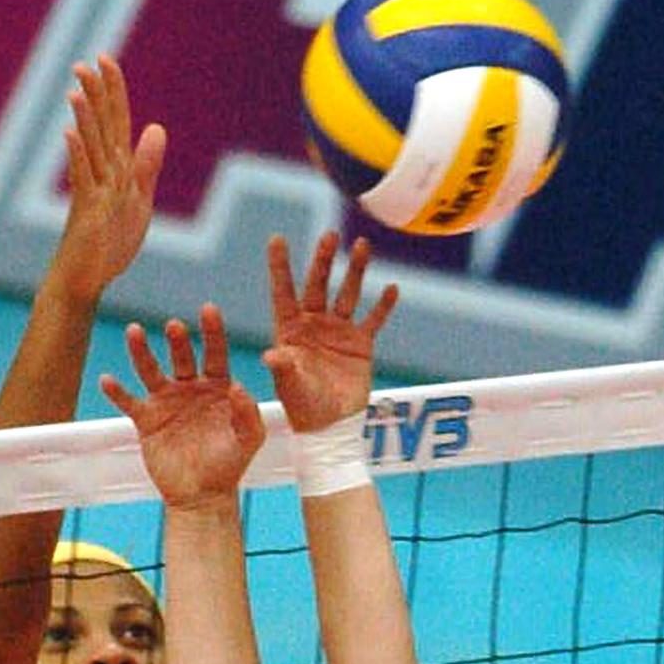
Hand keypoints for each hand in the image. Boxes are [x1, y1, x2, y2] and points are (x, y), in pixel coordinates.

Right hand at [51, 54, 165, 303]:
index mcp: (118, 171)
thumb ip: (146, 166)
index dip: (113, 92)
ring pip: (91, 149)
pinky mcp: (88, 213)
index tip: (105, 60)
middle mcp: (104, 175)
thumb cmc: (108, 244)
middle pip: (102, 129)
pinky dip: (77, 157)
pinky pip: (83, 180)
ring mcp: (94, 192)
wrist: (85, 279)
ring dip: (84, 119)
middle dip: (95, 96)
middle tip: (82, 63)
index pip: (117, 123)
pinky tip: (70, 135)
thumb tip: (156, 127)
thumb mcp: (137, 201)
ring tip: (76, 89)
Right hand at [101, 304, 265, 507]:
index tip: (209, 309)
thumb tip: (238, 387)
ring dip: (142, 352)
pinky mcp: (146, 420)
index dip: (213, 332)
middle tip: (174, 326)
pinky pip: (129, 402)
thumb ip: (248, 413)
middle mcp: (190, 388)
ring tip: (134, 331)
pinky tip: (107, 380)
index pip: (216, 353)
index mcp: (218, 387)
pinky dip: (117, 392)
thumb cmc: (229, 466)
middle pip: (182, 357)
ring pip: (151, 370)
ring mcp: (166, 401)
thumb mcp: (249, 440)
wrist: (202, 495)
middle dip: (178, 341)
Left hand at [263, 232, 397, 431]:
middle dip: (323, 261)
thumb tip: (271, 355)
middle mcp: (313, 325)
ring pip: (348, 293)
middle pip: (318, 285)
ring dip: (356, 270)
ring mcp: (338, 332)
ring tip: (362, 245)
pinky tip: (392, 289)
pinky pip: (374, 320)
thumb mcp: (291, 387)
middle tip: (329, 235)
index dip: (280, 266)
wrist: (331, 428)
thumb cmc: (303, 409)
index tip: (277, 238)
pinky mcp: (361, 344)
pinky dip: (383, 306)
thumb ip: (284, 368)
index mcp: (289, 331)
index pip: (283, 292)